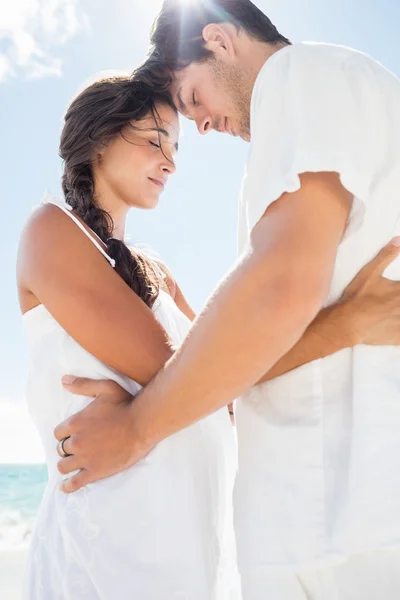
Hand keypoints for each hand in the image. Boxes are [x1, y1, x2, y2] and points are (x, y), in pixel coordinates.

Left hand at [54, 378, 150, 492]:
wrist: (143, 424)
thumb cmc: (126, 404)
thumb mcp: (105, 388)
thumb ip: (83, 385)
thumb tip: (63, 381)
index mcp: (75, 423)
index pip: (58, 433)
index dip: (65, 434)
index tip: (73, 434)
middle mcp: (76, 442)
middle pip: (61, 449)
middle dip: (67, 448)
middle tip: (78, 448)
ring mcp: (85, 458)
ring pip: (63, 466)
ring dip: (66, 464)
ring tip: (73, 464)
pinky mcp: (95, 472)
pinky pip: (74, 483)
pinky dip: (68, 486)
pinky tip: (66, 486)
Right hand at [338, 237, 399, 344]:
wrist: (346, 323)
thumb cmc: (357, 297)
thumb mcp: (370, 273)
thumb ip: (386, 256)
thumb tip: (398, 239)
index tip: (397, 291)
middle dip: (399, 301)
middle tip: (392, 301)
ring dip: (399, 315)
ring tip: (393, 312)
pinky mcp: (399, 337)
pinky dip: (398, 330)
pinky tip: (393, 326)